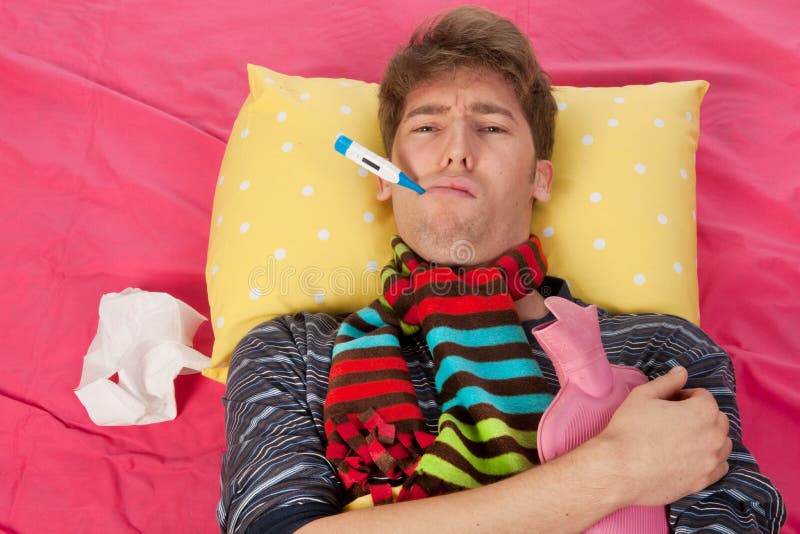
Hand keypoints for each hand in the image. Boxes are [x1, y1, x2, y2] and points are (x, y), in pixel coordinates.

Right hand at [596, 366, 731, 506]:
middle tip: (674, 420)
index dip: (684, 396)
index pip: (704, 396)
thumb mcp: (643, 396)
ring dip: (709, 437)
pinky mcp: (704, 481)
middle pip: (718, 419)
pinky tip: (689, 458)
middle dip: (701, 415)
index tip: (668, 403)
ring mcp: (711, 461)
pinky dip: (710, 459)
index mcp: (703, 411)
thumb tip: (682, 371)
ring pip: (723, 443)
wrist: (619, 469)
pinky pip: (719, 467)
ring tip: (683, 439)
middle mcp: (714, 436)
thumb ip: (667, 382)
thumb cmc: (629, 429)